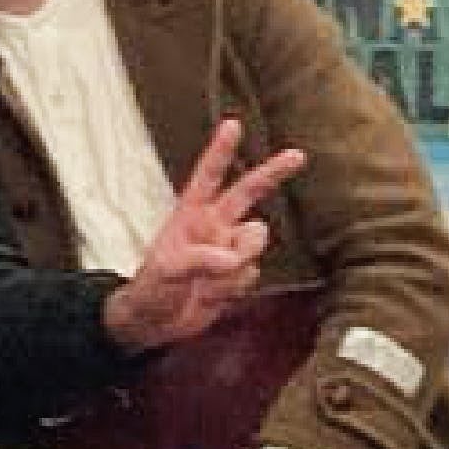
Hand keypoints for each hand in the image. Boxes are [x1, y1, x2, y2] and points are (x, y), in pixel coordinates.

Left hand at [97, 117, 307, 352]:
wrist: (155, 323)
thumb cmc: (150, 288)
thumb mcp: (165, 269)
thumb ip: (199, 259)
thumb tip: (233, 259)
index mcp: (191, 214)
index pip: (208, 176)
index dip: (221, 151)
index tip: (233, 124)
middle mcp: (215, 226)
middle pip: (249, 193)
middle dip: (272, 172)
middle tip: (298, 155)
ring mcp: (229, 250)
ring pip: (255, 243)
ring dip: (236, 263)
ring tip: (206, 282)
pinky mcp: (238, 275)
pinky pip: (251, 274)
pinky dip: (232, 288)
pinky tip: (212, 295)